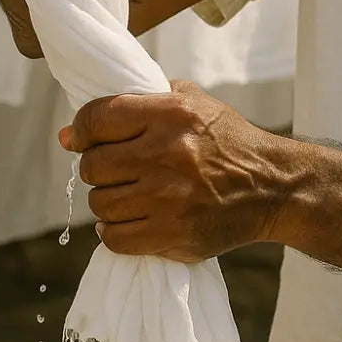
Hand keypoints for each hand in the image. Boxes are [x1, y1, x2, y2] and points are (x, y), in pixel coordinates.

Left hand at [59, 82, 288, 261]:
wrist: (271, 187)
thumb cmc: (227, 140)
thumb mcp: (194, 102)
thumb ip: (138, 102)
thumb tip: (70, 134)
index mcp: (170, 115)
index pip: (97, 119)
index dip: (82, 129)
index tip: (82, 139)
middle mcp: (166, 155)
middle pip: (93, 166)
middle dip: (97, 167)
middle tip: (115, 170)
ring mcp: (168, 199)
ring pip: (100, 203)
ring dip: (107, 200)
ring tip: (126, 195)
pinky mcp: (173, 235)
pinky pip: (115, 238)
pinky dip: (114, 231)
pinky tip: (127, 220)